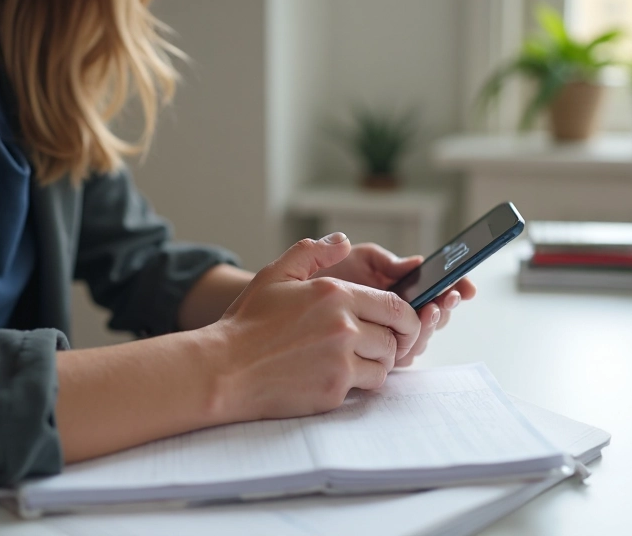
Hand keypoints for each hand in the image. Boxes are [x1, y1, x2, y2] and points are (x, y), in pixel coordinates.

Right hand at [209, 233, 420, 420]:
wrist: (224, 369)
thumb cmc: (247, 323)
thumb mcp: (274, 275)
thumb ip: (311, 252)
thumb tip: (343, 241)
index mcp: (335, 294)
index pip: (396, 306)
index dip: (407, 317)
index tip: (402, 324)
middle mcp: (344, 326)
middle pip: (396, 336)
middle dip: (394, 341)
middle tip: (380, 344)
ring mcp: (340, 360)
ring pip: (385, 363)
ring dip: (377, 363)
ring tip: (356, 360)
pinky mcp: (334, 389)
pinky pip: (366, 386)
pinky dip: (358, 382)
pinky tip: (336, 375)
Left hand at [312, 242, 476, 366]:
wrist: (292, 297)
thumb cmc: (323, 277)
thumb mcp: (358, 260)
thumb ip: (386, 261)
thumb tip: (417, 263)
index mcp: (400, 288)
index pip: (437, 289)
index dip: (457, 288)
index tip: (466, 288)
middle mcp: (399, 314)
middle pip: (436, 316)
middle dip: (445, 308)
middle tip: (444, 300)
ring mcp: (388, 335)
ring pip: (422, 338)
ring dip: (431, 327)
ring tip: (429, 311)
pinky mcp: (374, 354)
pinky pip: (400, 356)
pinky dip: (409, 347)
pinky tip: (407, 336)